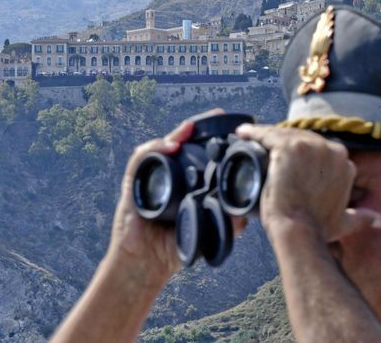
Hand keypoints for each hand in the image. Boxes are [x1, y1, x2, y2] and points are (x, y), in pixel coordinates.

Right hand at [107, 109, 225, 288]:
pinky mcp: (134, 183)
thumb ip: (225, 224)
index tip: (230, 129)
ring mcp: (150, 177)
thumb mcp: (204, 232)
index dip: (212, 140)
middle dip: (198, 128)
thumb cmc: (172, 247)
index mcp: (185, 184)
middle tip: (217, 116)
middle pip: (182, 144)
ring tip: (192, 127)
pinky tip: (170, 147)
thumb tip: (246, 215)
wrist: (145, 263)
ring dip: (177, 134)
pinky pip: (141, 160)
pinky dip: (154, 149)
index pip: (199, 155)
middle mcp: (169, 176)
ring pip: (162, 146)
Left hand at [236, 125, 380, 242]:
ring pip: (284, 134)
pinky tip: (242, 133)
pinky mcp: (290, 147)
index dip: (300, 153)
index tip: (284, 161)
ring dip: (266, 136)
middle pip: (301, 138)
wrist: (299, 232)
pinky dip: (253, 132)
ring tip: (250, 141)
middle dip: (283, 143)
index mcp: (344, 162)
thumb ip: (363, 218)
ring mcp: (311, 147)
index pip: (317, 149)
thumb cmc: (318, 229)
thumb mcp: (344, 222)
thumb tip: (379, 220)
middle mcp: (332, 150)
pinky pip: (267, 134)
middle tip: (263, 150)